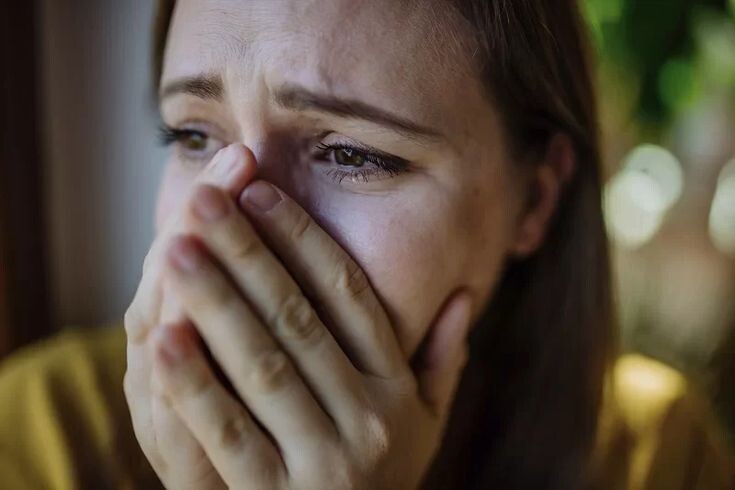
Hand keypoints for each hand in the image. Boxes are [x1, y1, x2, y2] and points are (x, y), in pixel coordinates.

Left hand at [126, 144, 473, 488]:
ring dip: (216, 303)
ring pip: (263, 367)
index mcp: (396, 392)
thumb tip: (462, 296)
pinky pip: (228, 437)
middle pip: (298, 320)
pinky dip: (195, 386)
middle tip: (206, 198)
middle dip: (247, 254)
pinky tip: (162, 337)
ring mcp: (321, 463)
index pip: (349, 298)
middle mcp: (365, 420)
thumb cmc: (382, 482)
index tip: (262, 193)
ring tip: (176, 246)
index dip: (304, 242)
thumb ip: (442, 362)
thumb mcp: (426, 427)